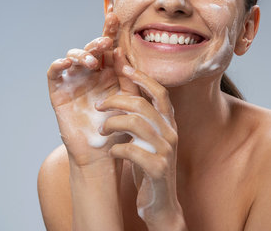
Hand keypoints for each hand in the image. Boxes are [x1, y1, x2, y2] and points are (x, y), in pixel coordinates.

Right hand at [47, 13, 128, 166]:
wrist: (103, 153)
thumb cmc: (120, 127)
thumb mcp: (130, 100)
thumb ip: (128, 78)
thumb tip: (121, 51)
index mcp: (110, 72)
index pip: (109, 47)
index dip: (110, 30)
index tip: (115, 14)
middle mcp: (92, 73)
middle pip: (92, 48)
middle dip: (98, 39)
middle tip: (105, 40)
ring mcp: (75, 80)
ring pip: (74, 56)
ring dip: (82, 54)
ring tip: (92, 62)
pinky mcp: (59, 91)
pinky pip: (55, 73)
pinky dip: (59, 65)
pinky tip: (66, 63)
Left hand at [95, 48, 185, 228]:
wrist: (161, 203)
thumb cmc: (149, 167)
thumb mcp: (149, 138)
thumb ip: (143, 118)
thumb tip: (126, 92)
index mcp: (169, 123)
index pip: (159, 92)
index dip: (142, 77)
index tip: (123, 67)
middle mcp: (171, 133)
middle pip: (143, 104)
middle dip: (116, 100)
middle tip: (99, 106)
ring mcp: (166, 151)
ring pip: (135, 123)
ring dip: (112, 124)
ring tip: (102, 130)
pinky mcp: (157, 169)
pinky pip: (131, 150)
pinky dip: (116, 148)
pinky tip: (112, 151)